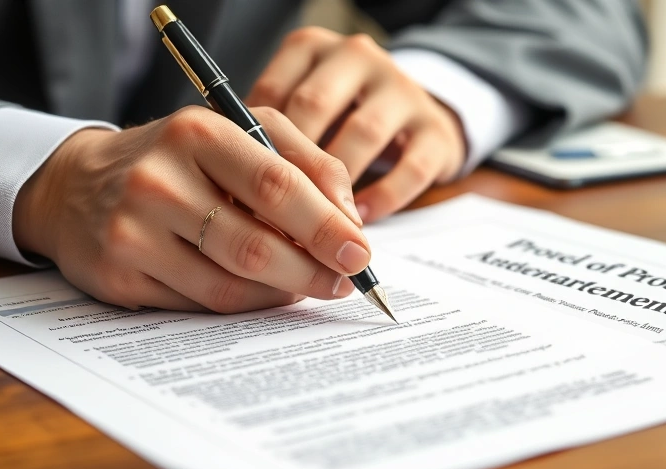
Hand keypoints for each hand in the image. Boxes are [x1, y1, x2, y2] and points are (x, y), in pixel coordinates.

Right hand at [12, 106, 369, 312]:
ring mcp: (132, 233)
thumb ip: (303, 161)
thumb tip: (349, 219)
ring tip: (305, 286)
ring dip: (280, 294)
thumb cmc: (176, 158)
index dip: (325, 225)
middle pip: (255, 245)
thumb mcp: (237, 133)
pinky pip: (199, 306)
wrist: (75, 186)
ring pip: (229, 286)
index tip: (360, 253)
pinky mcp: (119, 278)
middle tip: (344, 283)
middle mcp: (157, 181)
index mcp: (196, 133)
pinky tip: (259, 292)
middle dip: (312, 271)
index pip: (275, 183)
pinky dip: (240, 304)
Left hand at [247, 27, 465, 222]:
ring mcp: (401, 88)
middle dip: (292, 165)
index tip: (241, 191)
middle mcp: (356, 57)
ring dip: (337, 183)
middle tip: (274, 210)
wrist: (416, 120)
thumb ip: (268, 136)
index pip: (273, 91)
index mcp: (311, 49)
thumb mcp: (301, 114)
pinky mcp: (436, 129)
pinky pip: (409, 167)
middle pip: (314, 106)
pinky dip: (382, 198)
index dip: (253, 146)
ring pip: (363, 133)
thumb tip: (229, 188)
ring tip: (317, 221)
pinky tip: (360, 217)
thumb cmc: (338, 123)